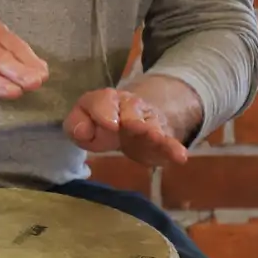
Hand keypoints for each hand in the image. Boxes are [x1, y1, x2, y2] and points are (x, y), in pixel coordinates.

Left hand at [64, 88, 188, 166]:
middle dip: (131, 118)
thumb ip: (76, 125)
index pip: (103, 100)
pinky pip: (168, 143)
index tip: (110, 124)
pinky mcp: (161, 140)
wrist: (131, 124)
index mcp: (106, 100)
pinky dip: (174, 149)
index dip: (104, 112)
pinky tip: (181, 156)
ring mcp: (147, 122)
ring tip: (154, 136)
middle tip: (131, 126)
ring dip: (152, 130)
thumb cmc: (101, 125)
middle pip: (131, 109)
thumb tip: (81, 131)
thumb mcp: (82, 124)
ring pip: (151, 124)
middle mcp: (129, 107)